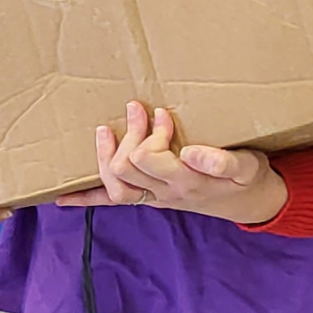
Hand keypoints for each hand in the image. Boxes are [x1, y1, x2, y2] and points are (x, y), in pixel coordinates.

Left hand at [55, 101, 287, 225]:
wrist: (250, 202)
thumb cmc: (248, 178)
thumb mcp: (247, 167)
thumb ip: (222, 162)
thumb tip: (191, 152)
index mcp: (184, 181)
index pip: (147, 158)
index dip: (151, 133)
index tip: (163, 114)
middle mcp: (163, 193)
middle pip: (124, 168)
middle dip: (128, 135)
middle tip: (138, 109)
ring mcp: (154, 198)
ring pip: (112, 185)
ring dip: (104, 157)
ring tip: (106, 131)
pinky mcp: (150, 199)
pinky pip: (112, 203)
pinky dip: (85, 199)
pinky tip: (62, 198)